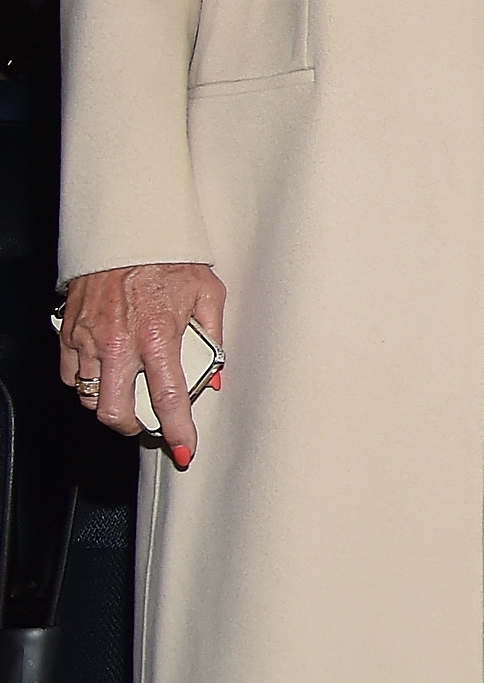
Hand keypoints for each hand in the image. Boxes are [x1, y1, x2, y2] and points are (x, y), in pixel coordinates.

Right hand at [59, 263, 225, 465]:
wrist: (130, 232)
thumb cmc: (172, 260)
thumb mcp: (209, 295)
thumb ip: (214, 340)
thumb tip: (214, 379)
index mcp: (158, 336)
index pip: (168, 398)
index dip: (176, 430)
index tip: (182, 450)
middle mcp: (119, 342)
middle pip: (115, 412)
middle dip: (134, 427)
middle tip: (149, 423)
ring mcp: (89, 339)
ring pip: (90, 397)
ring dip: (111, 403)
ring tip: (130, 392)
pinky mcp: (69, 332)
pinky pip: (72, 375)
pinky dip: (88, 382)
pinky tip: (107, 372)